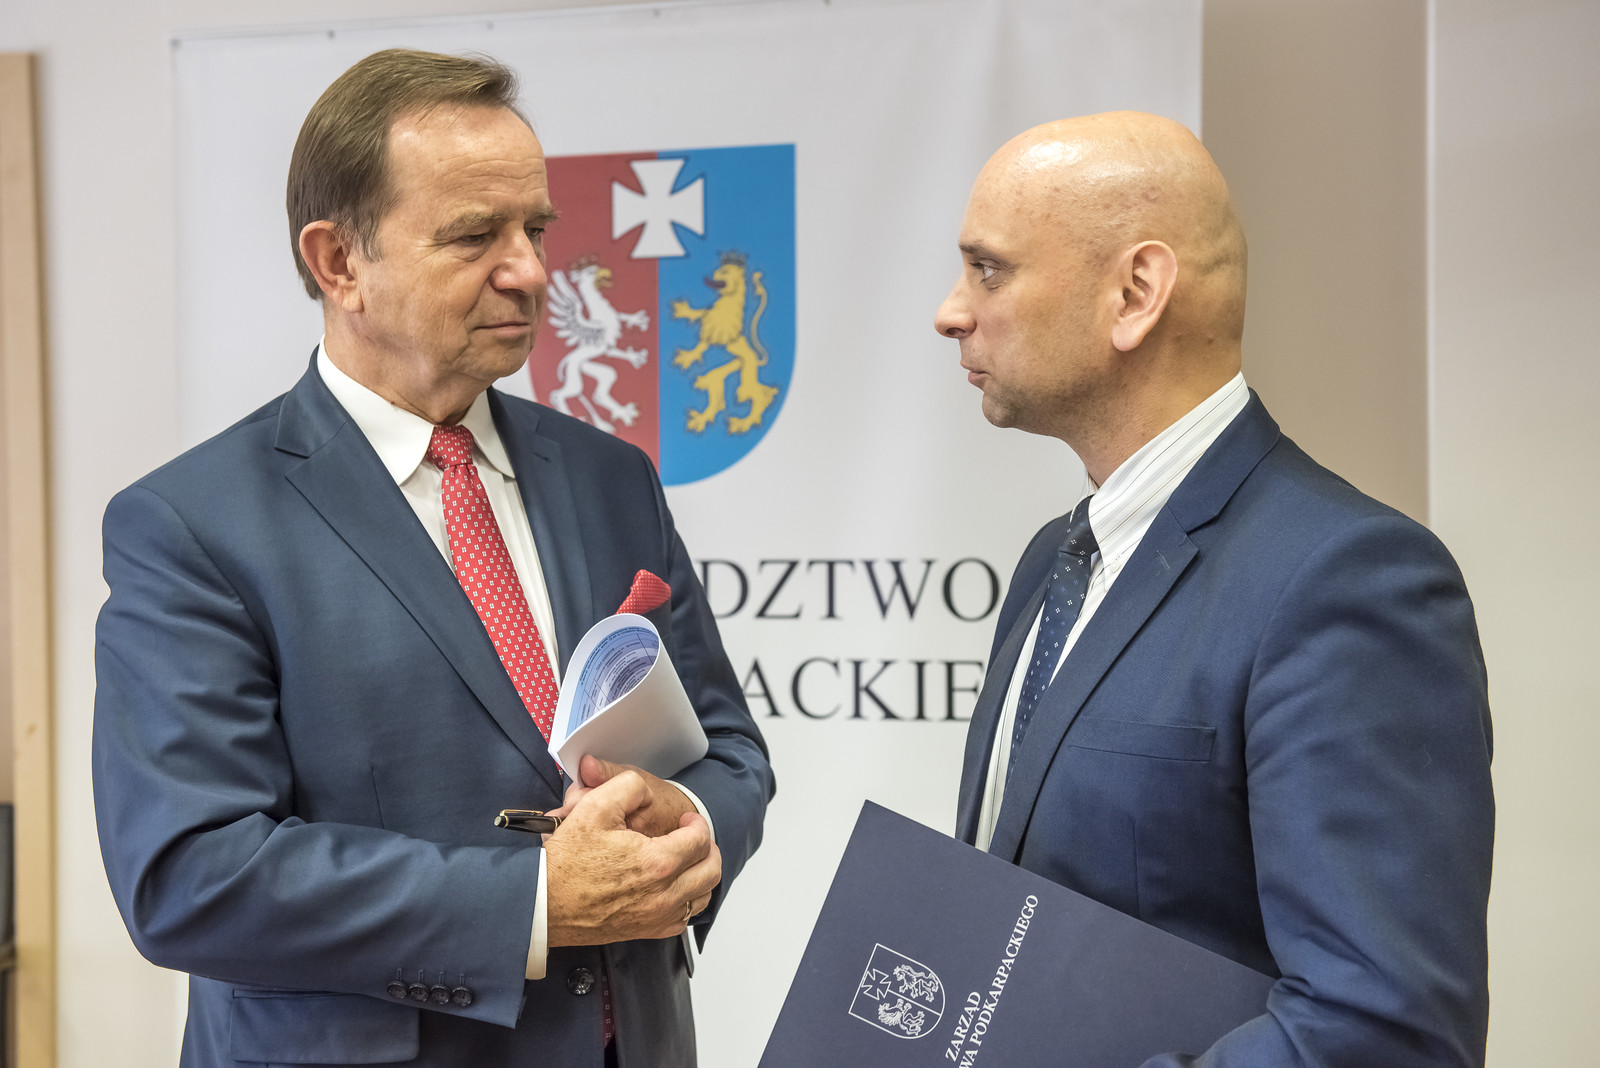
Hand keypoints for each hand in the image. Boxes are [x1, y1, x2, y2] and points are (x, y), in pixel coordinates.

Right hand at [544, 770, 719, 945]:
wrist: (543, 903)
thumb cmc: (566, 862)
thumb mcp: (595, 806)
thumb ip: (628, 786)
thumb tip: (645, 789)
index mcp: (657, 862)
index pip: (700, 840)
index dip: (697, 823)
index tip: (688, 819)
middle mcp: (663, 894)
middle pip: (710, 871)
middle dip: (708, 849)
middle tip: (695, 837)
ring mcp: (655, 917)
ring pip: (701, 898)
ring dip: (701, 876)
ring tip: (688, 861)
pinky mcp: (644, 932)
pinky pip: (681, 920)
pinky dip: (685, 902)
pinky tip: (672, 888)